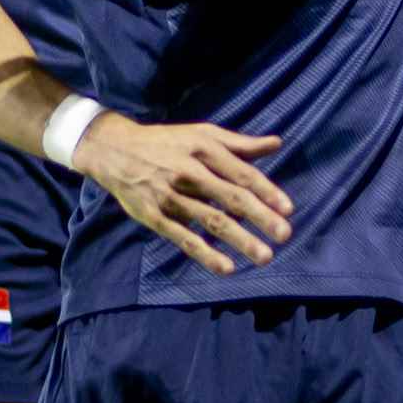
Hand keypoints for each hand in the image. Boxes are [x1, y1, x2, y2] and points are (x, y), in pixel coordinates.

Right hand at [72, 117, 291, 274]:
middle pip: (231, 198)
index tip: (288, 209)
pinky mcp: (155, 217)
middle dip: (260, 217)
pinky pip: (184, 238)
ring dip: (240, 239)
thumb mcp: (202, 134)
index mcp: (204, 150)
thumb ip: (240, 144)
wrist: (114, 150)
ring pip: (211, 220)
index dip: (267, 192)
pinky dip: (205, 254)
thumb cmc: (167, 142)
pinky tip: (226, 268)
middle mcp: (189, 173)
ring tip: (264, 256)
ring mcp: (171, 196)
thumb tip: (277, 143)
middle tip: (285, 235)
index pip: (241, 174)